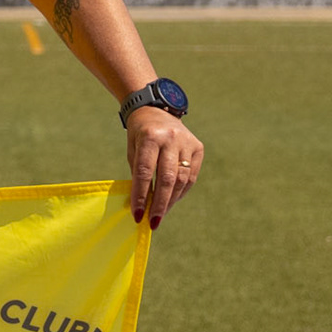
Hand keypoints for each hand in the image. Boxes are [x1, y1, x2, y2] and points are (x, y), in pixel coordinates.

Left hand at [127, 107, 201, 228]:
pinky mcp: (198, 148)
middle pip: (166, 178)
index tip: (137, 214)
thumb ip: (138, 173)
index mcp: (150, 137)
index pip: (145, 172)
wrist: (156, 109)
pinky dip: (181, 191)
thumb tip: (141, 203)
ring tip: (161, 215)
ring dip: (171, 201)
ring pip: (181, 180)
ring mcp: (187, 142)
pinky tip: (172, 201)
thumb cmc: (139, 133)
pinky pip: (191, 176)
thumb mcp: (133, 148)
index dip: (140, 195)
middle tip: (152, 221)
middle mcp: (171, 139)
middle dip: (159, 203)